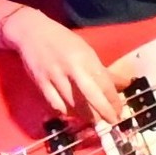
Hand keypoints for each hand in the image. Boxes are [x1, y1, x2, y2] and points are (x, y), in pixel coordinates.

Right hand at [1, 6, 124, 122]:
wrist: (32, 33)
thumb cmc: (63, 41)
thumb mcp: (86, 51)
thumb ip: (102, 70)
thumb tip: (123, 84)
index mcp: (85, 58)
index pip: (103, 83)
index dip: (113, 100)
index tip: (119, 111)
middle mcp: (71, 68)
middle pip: (90, 96)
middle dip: (103, 112)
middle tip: (112, 121)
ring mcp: (54, 76)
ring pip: (73, 103)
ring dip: (86, 116)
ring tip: (95, 121)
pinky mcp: (41, 83)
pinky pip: (55, 104)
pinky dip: (66, 112)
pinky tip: (73, 114)